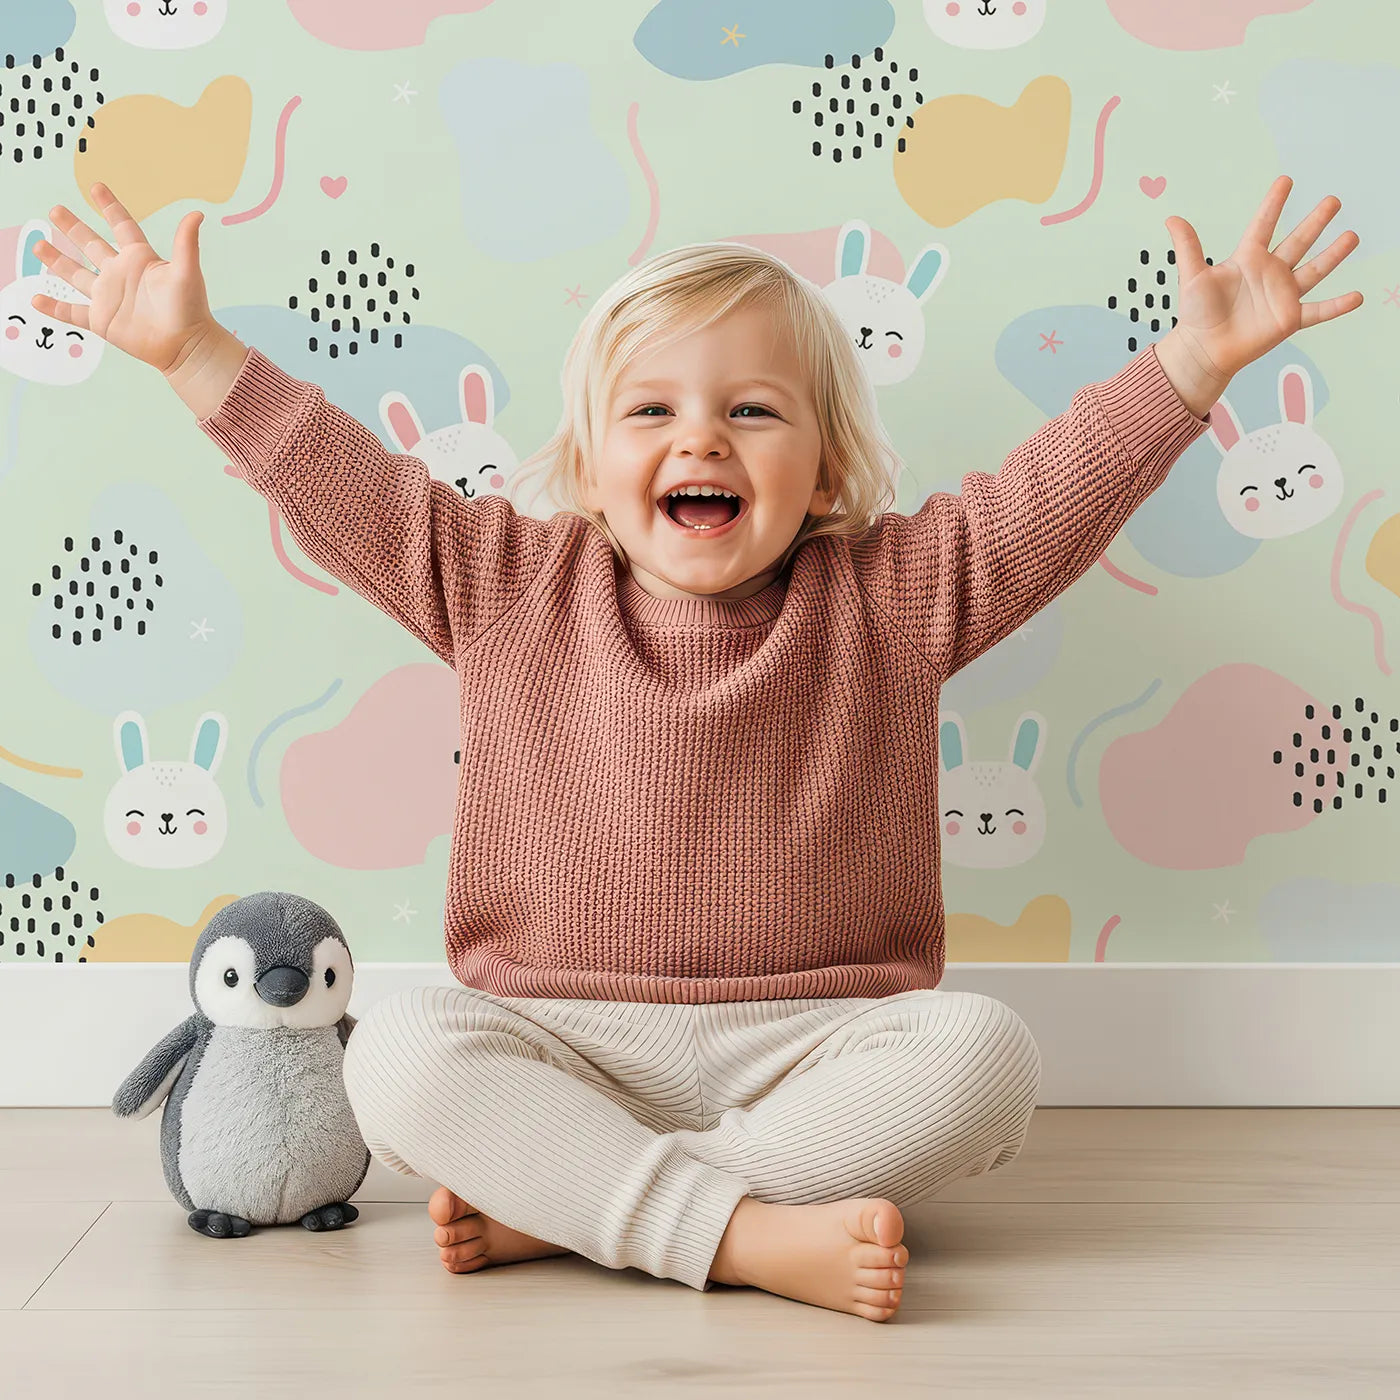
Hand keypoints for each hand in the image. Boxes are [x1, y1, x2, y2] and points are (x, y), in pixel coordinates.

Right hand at [30, 182, 219, 376]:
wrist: (185, 347)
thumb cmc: (190, 310)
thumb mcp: (187, 272)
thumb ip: (186, 243)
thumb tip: (197, 214)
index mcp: (139, 259)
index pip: (121, 225)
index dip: (109, 206)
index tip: (96, 187)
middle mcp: (120, 274)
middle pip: (90, 244)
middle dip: (72, 227)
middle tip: (55, 210)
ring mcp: (108, 297)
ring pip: (75, 274)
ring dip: (57, 260)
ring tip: (38, 246)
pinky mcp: (101, 320)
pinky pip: (71, 312)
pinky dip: (54, 307)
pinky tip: (37, 299)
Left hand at [1157, 176, 1361, 411]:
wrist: (1203, 349)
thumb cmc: (1196, 314)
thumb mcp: (1191, 277)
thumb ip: (1188, 247)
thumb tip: (1172, 218)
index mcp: (1247, 259)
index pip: (1263, 225)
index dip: (1274, 203)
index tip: (1285, 180)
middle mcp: (1269, 273)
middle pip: (1298, 241)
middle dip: (1315, 222)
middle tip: (1333, 200)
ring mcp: (1282, 295)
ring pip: (1314, 270)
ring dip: (1333, 255)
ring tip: (1352, 236)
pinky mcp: (1289, 319)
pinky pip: (1318, 311)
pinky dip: (1337, 306)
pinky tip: (1357, 296)